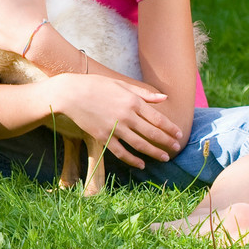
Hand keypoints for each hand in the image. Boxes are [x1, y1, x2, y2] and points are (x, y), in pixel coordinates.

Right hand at [40, 73, 180, 166]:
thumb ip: (143, 93)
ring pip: (140, 144)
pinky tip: (141, 164)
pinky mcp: (103, 137)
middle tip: (176, 148)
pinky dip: (132, 160)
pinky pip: (121, 152)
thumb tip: (163, 98)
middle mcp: (127, 116)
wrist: (70, 93)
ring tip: (165, 158)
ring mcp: (115, 128)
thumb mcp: (121, 84)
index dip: (170, 128)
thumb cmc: (95, 85)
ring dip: (154, 152)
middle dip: (166, 142)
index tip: (178, 134)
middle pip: (152, 133)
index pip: (158, 118)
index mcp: (133, 101)